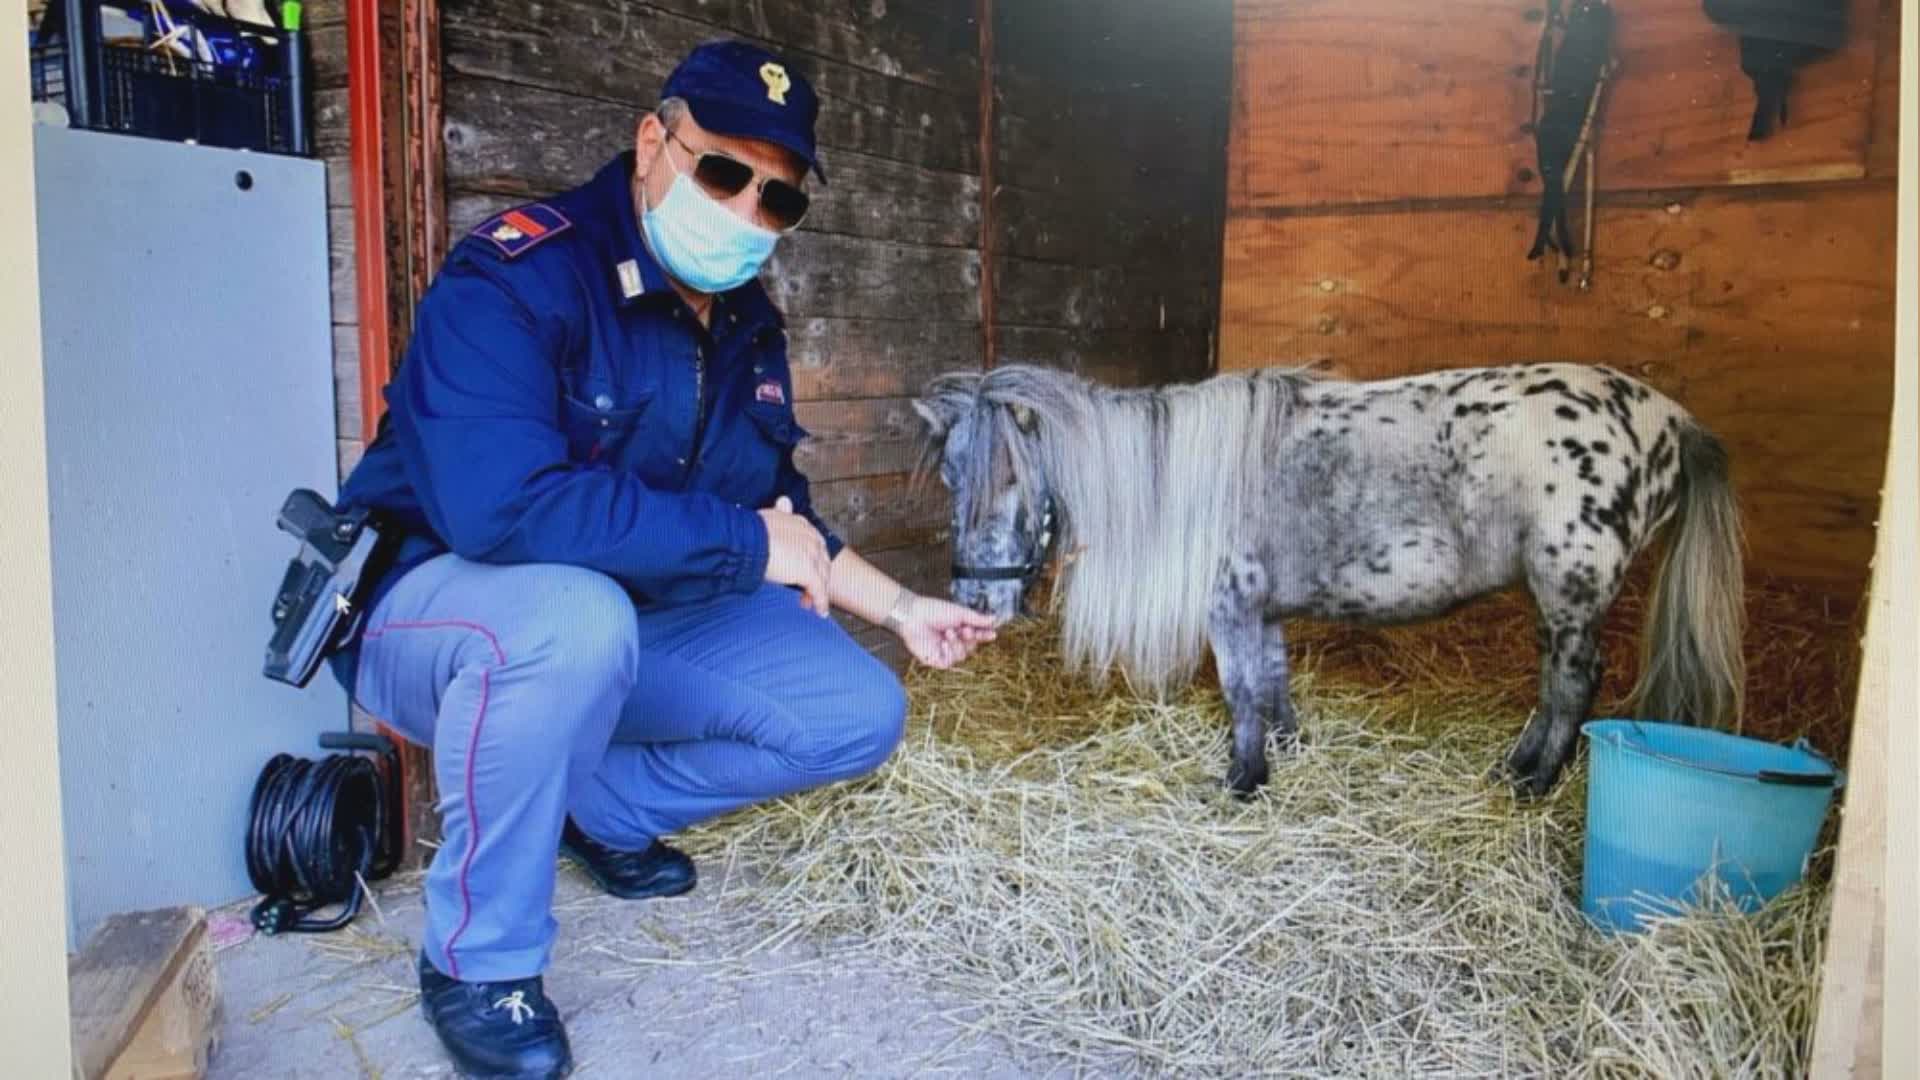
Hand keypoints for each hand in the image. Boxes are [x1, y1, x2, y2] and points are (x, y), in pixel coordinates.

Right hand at [759, 496, 830, 616]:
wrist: (745, 540)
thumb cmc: (748, 530)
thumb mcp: (768, 514)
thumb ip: (780, 512)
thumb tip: (784, 500)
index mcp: (801, 523)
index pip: (814, 543)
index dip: (811, 559)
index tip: (804, 569)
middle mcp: (811, 537)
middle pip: (822, 562)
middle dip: (817, 577)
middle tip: (809, 591)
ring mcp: (811, 555)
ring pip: (822, 577)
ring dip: (817, 592)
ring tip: (809, 604)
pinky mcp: (809, 572)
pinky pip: (819, 591)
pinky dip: (821, 602)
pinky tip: (819, 612)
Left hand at [893, 593, 997, 669]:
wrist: (914, 616)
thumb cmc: (934, 610)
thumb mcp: (960, 613)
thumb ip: (977, 619)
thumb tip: (995, 619)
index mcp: (960, 629)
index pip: (977, 635)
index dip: (985, 636)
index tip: (993, 634)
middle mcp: (954, 641)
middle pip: (972, 647)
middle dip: (971, 639)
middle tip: (966, 629)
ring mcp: (944, 651)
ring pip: (962, 655)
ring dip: (957, 644)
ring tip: (948, 632)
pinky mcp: (935, 659)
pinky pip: (949, 662)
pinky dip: (948, 652)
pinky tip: (943, 643)